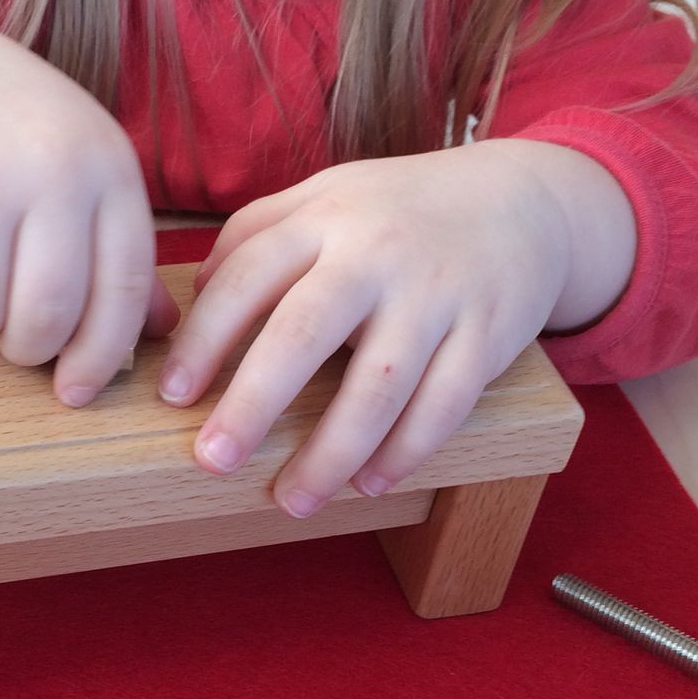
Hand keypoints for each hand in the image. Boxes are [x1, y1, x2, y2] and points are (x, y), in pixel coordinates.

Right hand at [0, 6, 179, 403]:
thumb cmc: (14, 129)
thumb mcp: (84, 170)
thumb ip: (119, 252)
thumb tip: (163, 334)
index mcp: (108, 169)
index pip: (123, 290)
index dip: (101, 355)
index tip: (77, 392)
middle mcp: (50, 172)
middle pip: (48, 315)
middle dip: (28, 348)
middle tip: (12, 337)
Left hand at [157, 143, 613, 515]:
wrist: (524, 202)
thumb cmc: (399, 212)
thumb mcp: (326, 197)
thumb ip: (258, 233)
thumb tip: (194, 294)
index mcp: (325, 219)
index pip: (248, 276)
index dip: (205, 338)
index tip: (173, 395)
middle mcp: (377, 254)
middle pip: (304, 331)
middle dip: (254, 402)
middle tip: (213, 459)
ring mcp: (436, 295)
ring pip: (378, 384)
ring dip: (331, 451)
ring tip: (292, 500)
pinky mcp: (487, 333)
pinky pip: (444, 404)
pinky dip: (405, 450)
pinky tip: (369, 483)